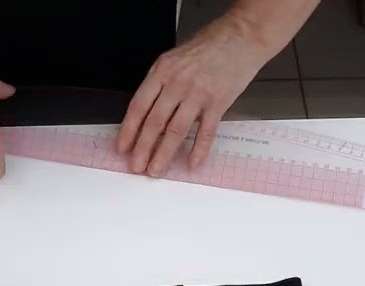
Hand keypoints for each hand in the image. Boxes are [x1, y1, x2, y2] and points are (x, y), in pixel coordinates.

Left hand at [117, 18, 272, 175]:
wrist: (242, 36)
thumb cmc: (208, 46)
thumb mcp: (174, 59)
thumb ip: (160, 84)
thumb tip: (147, 115)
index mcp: (162, 72)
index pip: (139, 106)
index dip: (128, 130)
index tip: (122, 147)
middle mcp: (177, 83)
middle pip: (155, 122)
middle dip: (143, 149)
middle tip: (136, 167)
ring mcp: (198, 94)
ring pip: (176, 131)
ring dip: (164, 154)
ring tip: (156, 170)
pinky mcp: (218, 102)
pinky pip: (205, 132)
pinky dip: (198, 150)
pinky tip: (192, 163)